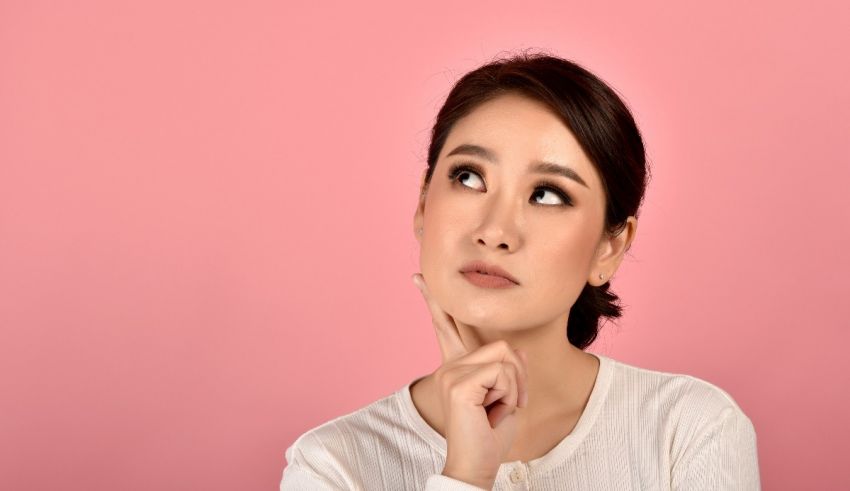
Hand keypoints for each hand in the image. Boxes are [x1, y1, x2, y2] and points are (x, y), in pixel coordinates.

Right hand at [412, 273, 528, 489]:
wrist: (476, 466)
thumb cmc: (490, 437)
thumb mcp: (507, 397)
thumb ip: (508, 369)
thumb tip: (516, 350)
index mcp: (454, 368)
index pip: (446, 326)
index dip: (434, 300)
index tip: (417, 277)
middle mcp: (448, 366)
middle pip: (499, 346)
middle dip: (515, 377)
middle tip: (503, 408)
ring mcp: (450, 373)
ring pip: (506, 358)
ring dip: (514, 388)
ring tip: (497, 412)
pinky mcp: (458, 383)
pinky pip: (502, 372)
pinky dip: (510, 395)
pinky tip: (494, 412)